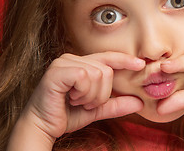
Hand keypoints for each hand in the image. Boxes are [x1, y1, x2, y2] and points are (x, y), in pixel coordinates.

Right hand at [18, 52, 144, 139]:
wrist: (43, 126)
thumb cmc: (66, 115)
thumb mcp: (96, 109)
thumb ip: (115, 104)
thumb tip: (139, 103)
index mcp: (81, 64)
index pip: (108, 57)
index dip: (124, 60)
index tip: (140, 64)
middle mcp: (72, 58)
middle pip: (106, 70)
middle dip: (101, 94)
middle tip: (84, 103)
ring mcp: (63, 62)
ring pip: (97, 74)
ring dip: (91, 96)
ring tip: (76, 101)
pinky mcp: (57, 70)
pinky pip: (84, 77)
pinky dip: (82, 93)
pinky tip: (70, 98)